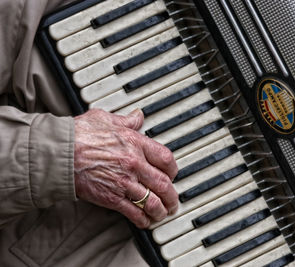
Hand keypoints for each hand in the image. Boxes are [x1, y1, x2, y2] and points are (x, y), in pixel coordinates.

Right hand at [73, 109, 177, 227]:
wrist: (58, 153)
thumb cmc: (78, 134)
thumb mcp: (105, 118)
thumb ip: (126, 120)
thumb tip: (138, 116)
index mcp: (135, 143)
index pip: (166, 158)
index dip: (174, 169)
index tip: (173, 174)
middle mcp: (134, 163)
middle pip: (164, 184)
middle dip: (172, 196)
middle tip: (173, 201)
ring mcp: (124, 182)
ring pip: (153, 201)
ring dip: (161, 211)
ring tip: (163, 213)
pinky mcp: (111, 198)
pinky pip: (134, 212)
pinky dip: (143, 220)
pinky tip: (145, 221)